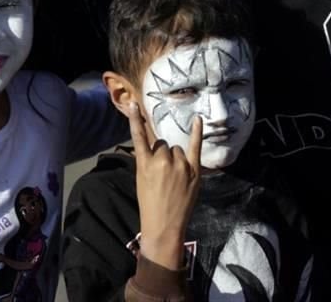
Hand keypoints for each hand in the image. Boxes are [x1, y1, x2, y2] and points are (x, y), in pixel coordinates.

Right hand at [128, 103, 201, 270]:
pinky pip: (195, 146)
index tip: (133, 103)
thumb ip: (147, 161)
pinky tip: (197, 120)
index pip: (139, 137)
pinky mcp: (193, 170)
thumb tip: (156, 148)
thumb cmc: (149, 204)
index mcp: (144, 164)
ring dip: (176, 159)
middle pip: (162, 145)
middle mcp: (162, 161)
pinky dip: (196, 133)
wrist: (164, 226)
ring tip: (174, 179)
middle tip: (163, 175)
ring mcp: (180, 165)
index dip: (136, 119)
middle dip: (162, 155)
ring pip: (177, 150)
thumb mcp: (141, 180)